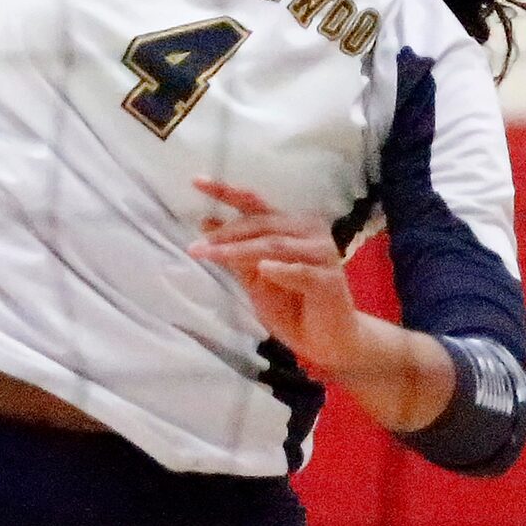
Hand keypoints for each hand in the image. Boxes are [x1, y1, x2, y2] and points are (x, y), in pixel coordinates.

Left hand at [188, 179, 364, 378]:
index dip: (226, 192)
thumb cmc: (293, 307)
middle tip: (197, 245)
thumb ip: (237, 253)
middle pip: (262, 224)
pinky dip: (281, 270)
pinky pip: (301, 272)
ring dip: (241, 250)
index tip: (196, 182)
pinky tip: (264, 269)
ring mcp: (321, 253)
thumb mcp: (257, 278)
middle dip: (227, 233)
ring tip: (214, 254)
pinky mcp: (329, 280)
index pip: (255, 204)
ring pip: (275, 245)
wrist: (329, 343)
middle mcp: (308, 230)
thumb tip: (206, 223)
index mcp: (290, 225)